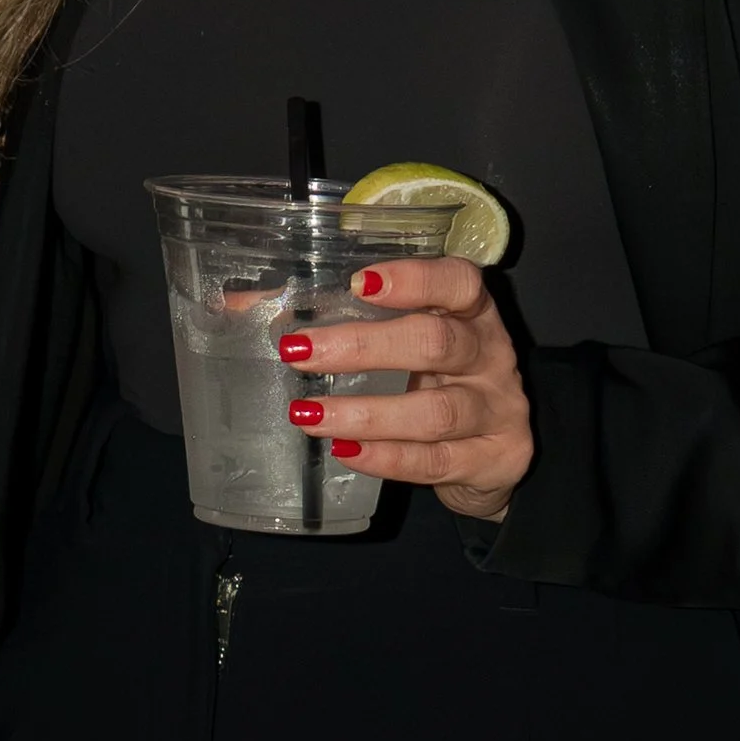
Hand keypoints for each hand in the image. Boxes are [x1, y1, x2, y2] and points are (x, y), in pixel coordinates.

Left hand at [279, 255, 534, 521]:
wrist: (496, 455)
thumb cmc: (437, 379)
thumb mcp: (403, 340)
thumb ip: (335, 317)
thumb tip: (242, 305)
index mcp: (472, 312)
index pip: (459, 282)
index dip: (413, 279)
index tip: (358, 283)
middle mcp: (492, 355)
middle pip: (434, 343)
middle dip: (362, 348)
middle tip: (299, 353)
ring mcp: (498, 410)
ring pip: (435, 411)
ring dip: (366, 413)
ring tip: (309, 415)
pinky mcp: (495, 461)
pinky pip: (435, 461)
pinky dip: (386, 458)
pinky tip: (345, 450)